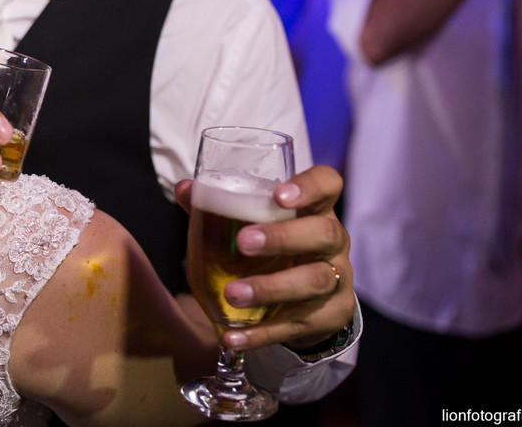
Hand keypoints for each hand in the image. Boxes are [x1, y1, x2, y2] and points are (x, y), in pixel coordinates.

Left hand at [175, 164, 352, 352]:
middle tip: (243, 243)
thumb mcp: (260, 223)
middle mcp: (333, 243)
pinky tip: (232, 336)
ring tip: (233, 294)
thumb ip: (221, 205)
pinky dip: (262, 332)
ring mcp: (338, 281)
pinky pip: (298, 325)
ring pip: (315, 281)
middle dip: (283, 237)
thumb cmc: (280, 249)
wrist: (313, 301)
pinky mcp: (330, 317)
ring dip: (271, 288)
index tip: (280, 195)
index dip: (310, 186)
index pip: (328, 185)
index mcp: (316, 210)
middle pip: (324, 233)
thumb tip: (184, 189)